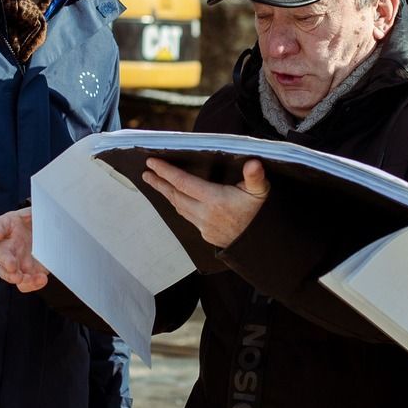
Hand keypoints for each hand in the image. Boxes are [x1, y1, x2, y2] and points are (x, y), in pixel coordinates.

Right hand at [0, 208, 48, 292]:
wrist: (55, 232)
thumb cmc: (43, 219)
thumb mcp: (41, 209)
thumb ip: (37, 210)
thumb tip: (42, 212)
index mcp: (10, 226)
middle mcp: (10, 245)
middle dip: (4, 261)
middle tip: (11, 266)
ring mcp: (19, 261)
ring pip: (8, 273)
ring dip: (13, 277)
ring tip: (23, 278)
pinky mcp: (29, 273)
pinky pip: (25, 283)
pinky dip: (31, 284)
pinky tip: (41, 279)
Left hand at [141, 157, 269, 247]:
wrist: (260, 244)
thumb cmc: (259, 214)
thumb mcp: (260, 192)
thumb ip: (255, 177)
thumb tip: (253, 163)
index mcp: (215, 200)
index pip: (183, 183)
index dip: (166, 171)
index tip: (152, 163)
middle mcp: (205, 213)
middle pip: (175, 195)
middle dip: (159, 183)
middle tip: (147, 173)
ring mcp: (203, 225)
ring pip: (179, 207)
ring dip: (167, 194)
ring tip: (156, 183)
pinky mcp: (205, 234)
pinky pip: (187, 216)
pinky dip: (179, 205)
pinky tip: (176, 199)